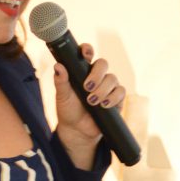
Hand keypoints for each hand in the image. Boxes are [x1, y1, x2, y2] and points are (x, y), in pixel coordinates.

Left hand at [52, 43, 125, 165]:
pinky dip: (113, 98)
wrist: (77, 130)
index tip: (85, 54)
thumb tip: (58, 66)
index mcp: (82, 71)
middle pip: (103, 63)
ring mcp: (108, 86)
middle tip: (87, 86)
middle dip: (97, 74)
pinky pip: (120, 92)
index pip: (87, 54)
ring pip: (112, 78)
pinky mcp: (117, 98)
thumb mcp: (62, 96)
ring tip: (92, 102)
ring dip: (102, 89)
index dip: (88, 50)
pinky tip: (104, 105)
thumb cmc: (68, 110)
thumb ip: (61, 81)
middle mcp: (97, 76)